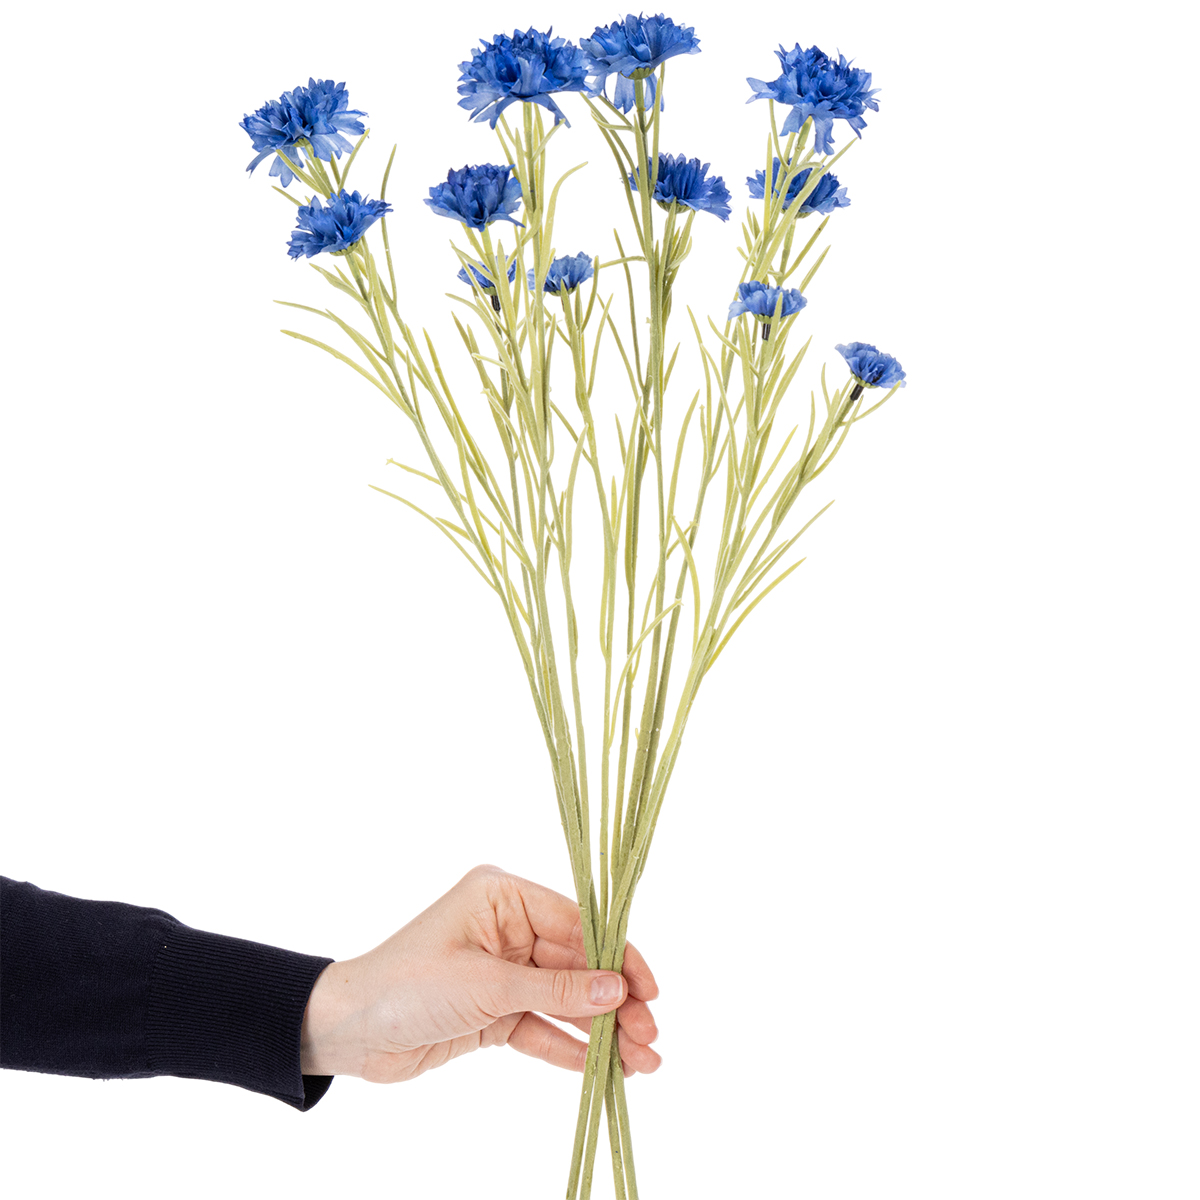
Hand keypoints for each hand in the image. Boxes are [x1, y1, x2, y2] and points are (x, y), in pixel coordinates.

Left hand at [300, 864, 660, 1082]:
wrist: (347, 1032)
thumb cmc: (407, 986)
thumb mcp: (487, 986)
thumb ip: (556, 992)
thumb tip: (618, 991)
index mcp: (503, 897)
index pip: (578, 923)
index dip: (618, 956)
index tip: (651, 990)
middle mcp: (507, 928)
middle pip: (578, 965)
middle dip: (615, 1003)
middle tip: (651, 1037)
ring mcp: (502, 971)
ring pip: (565, 1000)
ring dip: (600, 1031)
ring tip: (642, 1062)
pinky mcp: (494, 1011)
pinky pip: (542, 1027)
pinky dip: (569, 1047)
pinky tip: (603, 1069)